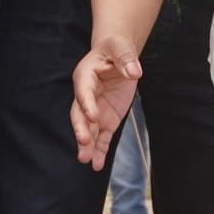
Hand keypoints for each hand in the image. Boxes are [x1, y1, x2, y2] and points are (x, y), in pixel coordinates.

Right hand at [70, 44, 141, 166]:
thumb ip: (126, 59)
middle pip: (80, 114)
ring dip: (87, 145)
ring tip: (86, 160)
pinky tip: (97, 165)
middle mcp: (86, 96)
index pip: (84, 92)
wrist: (116, 56)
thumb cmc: (115, 50)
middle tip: (83, 142)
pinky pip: (101, 137)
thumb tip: (134, 71)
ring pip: (88, 129)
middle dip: (81, 129)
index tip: (93, 116)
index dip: (88, 104)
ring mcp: (95, 110)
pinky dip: (99, 150)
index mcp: (86, 76)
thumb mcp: (120, 48)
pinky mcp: (105, 120)